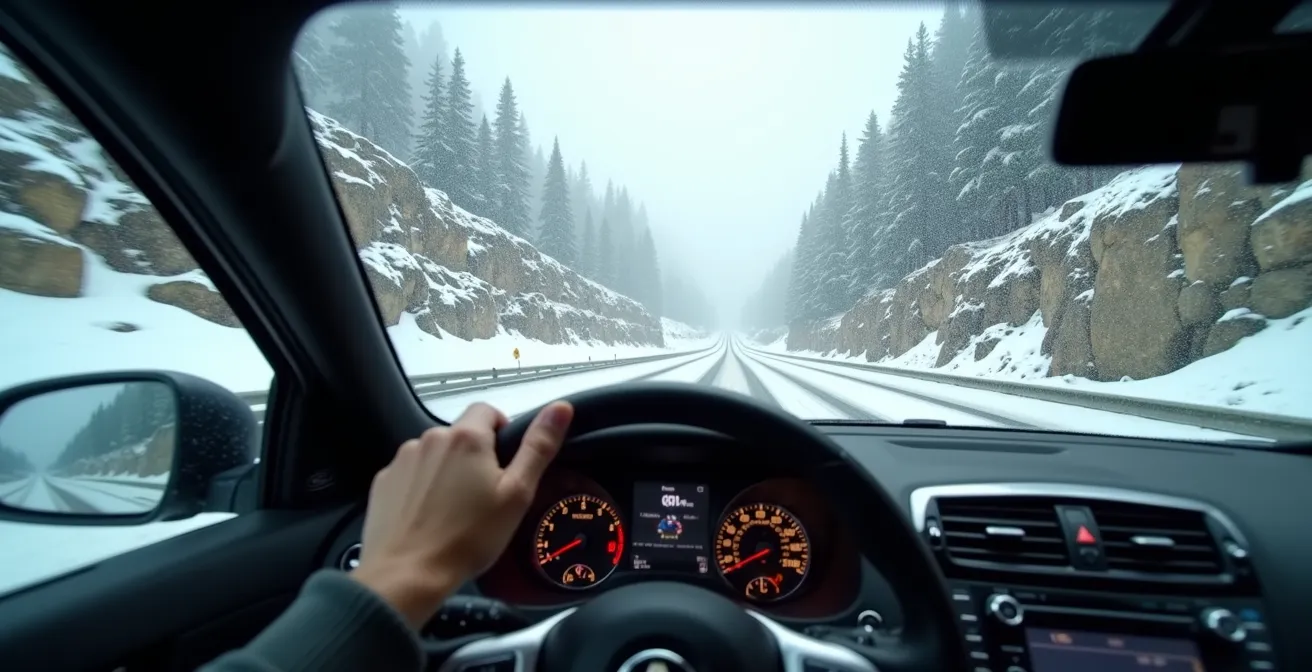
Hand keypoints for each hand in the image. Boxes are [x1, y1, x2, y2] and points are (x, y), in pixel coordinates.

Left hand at [350, 400, 573, 627]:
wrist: (407, 575)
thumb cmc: (467, 539)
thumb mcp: (517, 494)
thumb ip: (538, 447)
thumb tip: (561, 409)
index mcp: (466, 438)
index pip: (488, 410)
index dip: (501, 431)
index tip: (506, 463)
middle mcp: (431, 439)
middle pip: (461, 434)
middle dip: (475, 456)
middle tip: (486, 494)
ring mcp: (403, 459)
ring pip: (436, 454)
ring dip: (448, 470)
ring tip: (456, 510)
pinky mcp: (384, 481)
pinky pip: (412, 474)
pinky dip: (423, 487)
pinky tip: (430, 516)